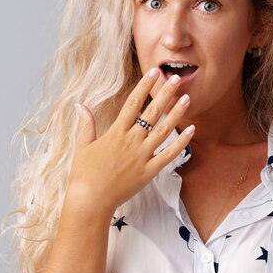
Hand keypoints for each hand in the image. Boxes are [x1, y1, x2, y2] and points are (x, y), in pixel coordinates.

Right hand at [67, 68, 194, 216]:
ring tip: (187, 99)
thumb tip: (80, 105)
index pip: (133, 103)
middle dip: (165, 94)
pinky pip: (169, 155)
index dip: (144, 86)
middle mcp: (131, 141)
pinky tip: (192, 130)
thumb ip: (86, 125)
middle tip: (177, 79)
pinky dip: (182, 142)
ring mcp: (142, 156)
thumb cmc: (84, 174)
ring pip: (164, 131)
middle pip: (152, 113)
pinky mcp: (149, 172)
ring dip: (176, 114)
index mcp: (116, 133)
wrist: (90, 200)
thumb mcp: (83, 146)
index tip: (155, 72)